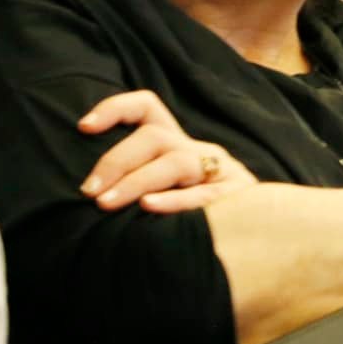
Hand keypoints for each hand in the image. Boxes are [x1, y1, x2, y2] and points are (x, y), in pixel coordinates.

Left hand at [78, 90, 257, 213]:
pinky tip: (149, 208)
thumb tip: (85, 191)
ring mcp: (218, 171)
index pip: (147, 108)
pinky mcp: (234, 195)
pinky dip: (173, 200)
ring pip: (174, 161)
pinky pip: (202, 193)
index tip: (83, 127)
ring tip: (105, 205)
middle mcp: (196, 151)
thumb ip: (132, 185)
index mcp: (175, 145)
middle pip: (154, 135)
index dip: (116, 109)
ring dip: (135, 181)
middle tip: (89, 191)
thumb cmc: (193, 219)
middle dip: (116, 160)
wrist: (258, 235)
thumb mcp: (160, 194)